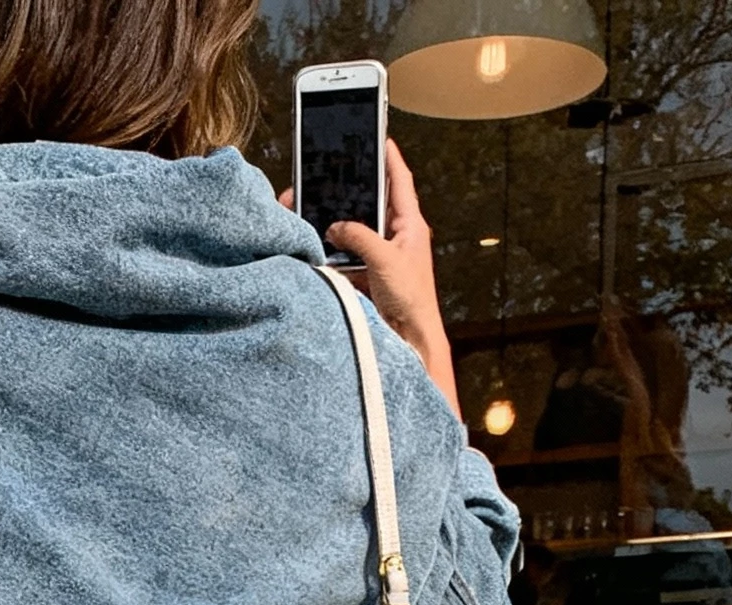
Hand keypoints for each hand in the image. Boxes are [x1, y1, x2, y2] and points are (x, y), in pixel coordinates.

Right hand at [284, 141, 460, 416]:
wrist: (411, 341)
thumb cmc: (411, 301)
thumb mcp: (385, 260)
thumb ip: (359, 237)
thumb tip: (336, 226)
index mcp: (411, 226)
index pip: (400, 181)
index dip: (390, 157)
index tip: (380, 136)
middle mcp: (397, 238)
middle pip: (374, 204)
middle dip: (355, 189)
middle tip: (337, 171)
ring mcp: (383, 258)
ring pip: (357, 231)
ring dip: (339, 223)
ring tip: (320, 209)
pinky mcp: (370, 277)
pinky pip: (349, 257)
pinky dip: (335, 252)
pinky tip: (321, 246)